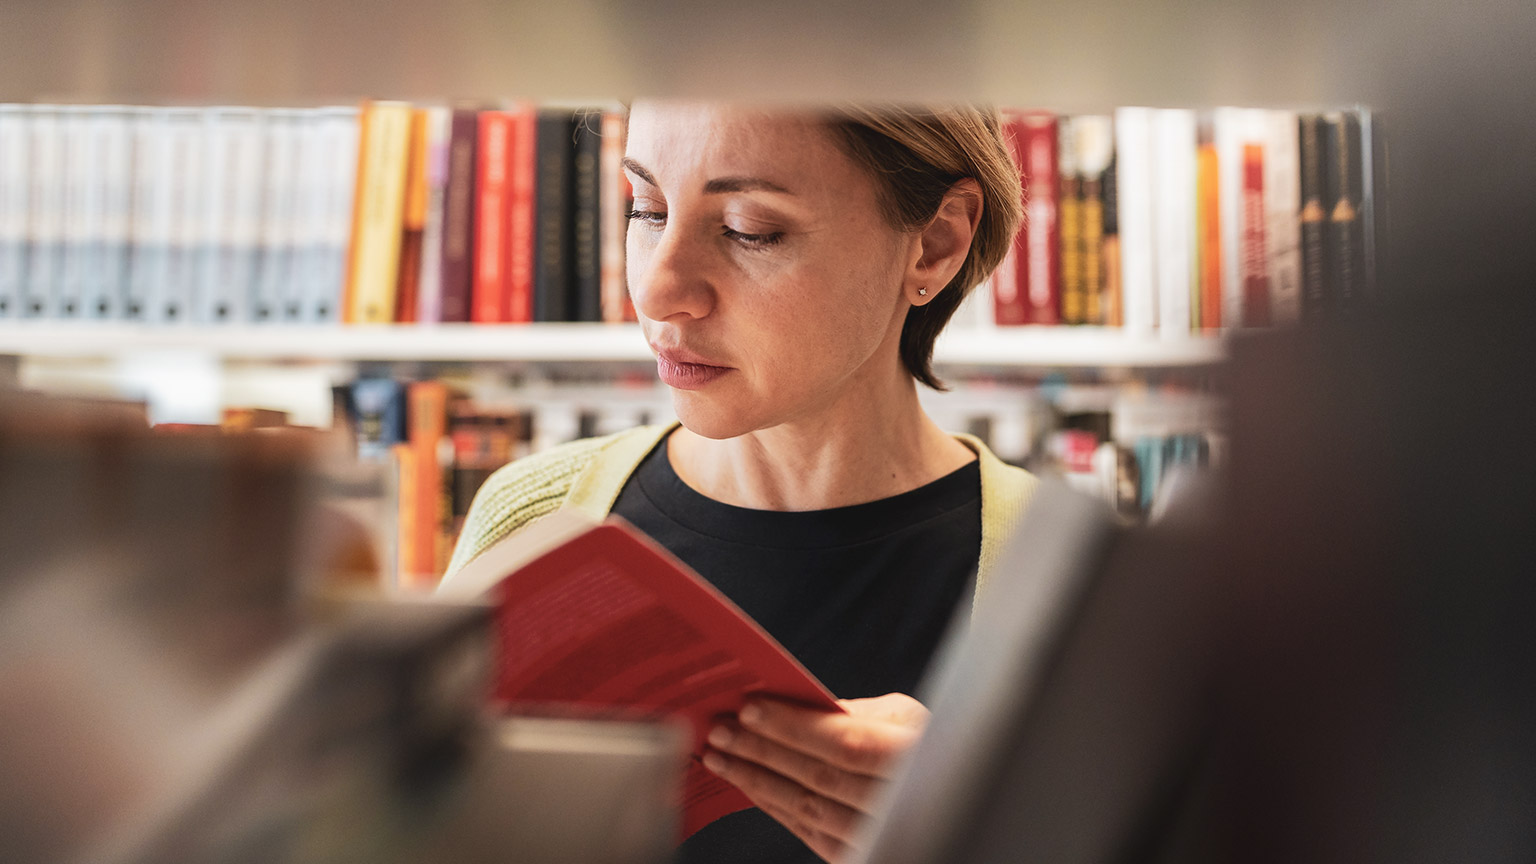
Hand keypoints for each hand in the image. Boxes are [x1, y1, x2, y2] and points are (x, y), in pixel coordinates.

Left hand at [701, 693, 929, 861]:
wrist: (960, 796)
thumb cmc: (932, 745)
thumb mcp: (907, 718)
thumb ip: (854, 714)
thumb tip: (791, 704)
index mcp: (918, 755)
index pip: (846, 742)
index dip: (795, 726)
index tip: (749, 707)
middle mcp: (904, 802)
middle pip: (819, 776)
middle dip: (761, 751)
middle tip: (719, 730)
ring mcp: (883, 835)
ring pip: (808, 808)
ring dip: (756, 780)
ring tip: (721, 757)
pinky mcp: (863, 856)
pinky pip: (809, 832)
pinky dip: (774, 806)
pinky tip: (749, 785)